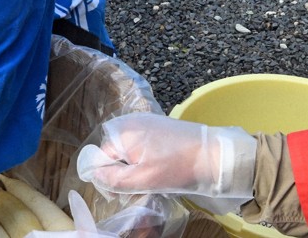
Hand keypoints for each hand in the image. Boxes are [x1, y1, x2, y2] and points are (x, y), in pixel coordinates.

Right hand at [76, 113, 256, 212]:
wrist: (214, 155)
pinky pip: (144, 143)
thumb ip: (113, 178)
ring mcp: (147, 121)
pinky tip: (163, 164)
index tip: (126, 186)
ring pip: (131, 149)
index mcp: (123, 132)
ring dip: (137, 163)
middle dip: (125, 168)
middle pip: (116, 151)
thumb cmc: (177, 168)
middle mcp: (131, 121)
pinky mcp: (160, 124)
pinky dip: (149, 155)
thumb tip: (93, 174)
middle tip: (143, 181)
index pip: (102, 157)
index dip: (110, 174)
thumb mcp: (142, 179)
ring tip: (156, 173)